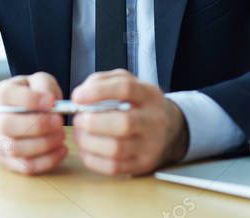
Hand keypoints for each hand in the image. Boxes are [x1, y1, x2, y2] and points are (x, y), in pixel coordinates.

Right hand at [0, 72, 67, 174]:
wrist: (19, 113)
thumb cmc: (33, 96)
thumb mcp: (39, 82)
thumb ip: (44, 86)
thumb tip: (51, 103)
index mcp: (1, 95)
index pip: (7, 96)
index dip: (30, 99)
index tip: (52, 101)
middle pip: (8, 125)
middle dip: (38, 125)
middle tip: (59, 122)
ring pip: (16, 149)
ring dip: (44, 144)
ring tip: (61, 136)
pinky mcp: (9, 160)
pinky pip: (26, 166)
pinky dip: (47, 160)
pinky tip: (61, 150)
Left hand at [71, 69, 188, 175]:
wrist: (171, 130)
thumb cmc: (141, 105)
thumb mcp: (129, 83)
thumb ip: (103, 82)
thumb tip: (79, 95)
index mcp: (149, 95)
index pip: (125, 89)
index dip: (98, 92)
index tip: (77, 97)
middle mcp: (153, 121)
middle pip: (123, 123)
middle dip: (91, 122)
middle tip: (78, 119)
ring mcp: (150, 145)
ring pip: (116, 148)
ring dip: (88, 142)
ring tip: (80, 134)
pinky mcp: (142, 165)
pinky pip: (114, 167)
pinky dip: (92, 159)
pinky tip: (86, 149)